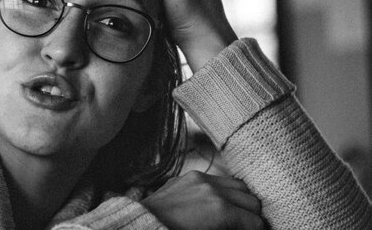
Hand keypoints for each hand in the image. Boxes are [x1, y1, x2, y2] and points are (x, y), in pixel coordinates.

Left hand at [141, 171, 263, 229]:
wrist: (142, 226)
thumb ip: (230, 229)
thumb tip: (244, 227)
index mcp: (221, 210)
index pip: (256, 222)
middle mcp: (213, 190)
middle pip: (251, 200)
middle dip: (252, 216)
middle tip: (245, 226)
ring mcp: (201, 179)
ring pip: (238, 185)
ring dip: (240, 200)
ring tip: (236, 215)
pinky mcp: (190, 175)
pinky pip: (218, 179)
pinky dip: (224, 190)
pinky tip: (219, 203)